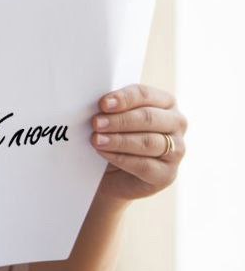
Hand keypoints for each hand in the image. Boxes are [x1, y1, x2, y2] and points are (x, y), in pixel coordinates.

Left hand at [92, 84, 186, 201]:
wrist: (110, 175)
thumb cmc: (113, 139)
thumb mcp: (112, 120)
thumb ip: (111, 110)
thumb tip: (100, 105)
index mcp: (165, 102)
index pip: (145, 95)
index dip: (124, 98)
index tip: (103, 104)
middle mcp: (176, 123)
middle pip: (148, 118)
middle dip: (120, 120)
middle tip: (96, 123)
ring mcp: (176, 150)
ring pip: (148, 142)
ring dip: (119, 140)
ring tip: (96, 139)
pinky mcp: (167, 174)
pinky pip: (144, 165)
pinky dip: (121, 158)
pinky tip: (103, 153)